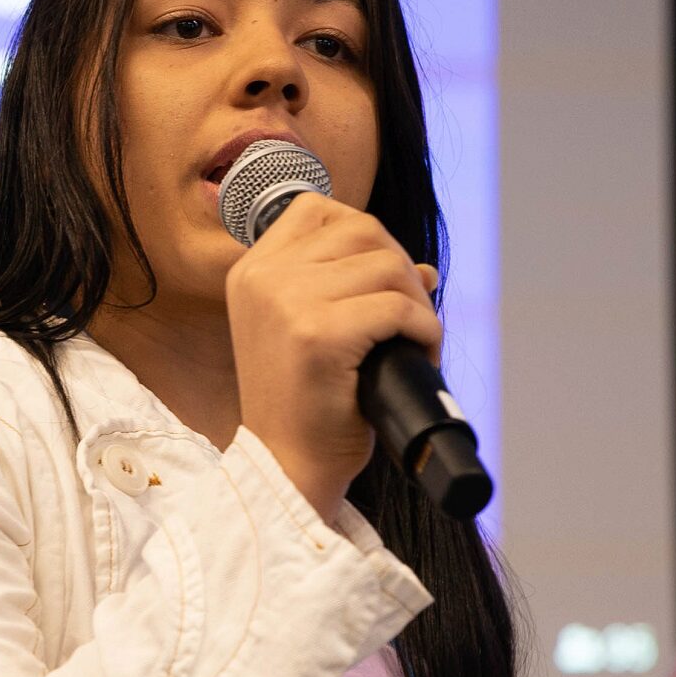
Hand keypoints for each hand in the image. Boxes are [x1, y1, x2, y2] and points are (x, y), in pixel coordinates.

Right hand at [226, 193, 440, 522]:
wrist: (288, 468)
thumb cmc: (306, 406)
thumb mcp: (310, 331)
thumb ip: (348, 288)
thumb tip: (422, 270)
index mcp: (250, 272)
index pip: (317, 208)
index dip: (365, 235)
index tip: (380, 280)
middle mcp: (262, 278)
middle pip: (361, 229)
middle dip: (400, 268)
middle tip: (409, 316)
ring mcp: (286, 303)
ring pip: (387, 265)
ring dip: (417, 303)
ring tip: (415, 341)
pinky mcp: (317, 334)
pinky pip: (397, 307)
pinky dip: (424, 330)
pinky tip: (420, 354)